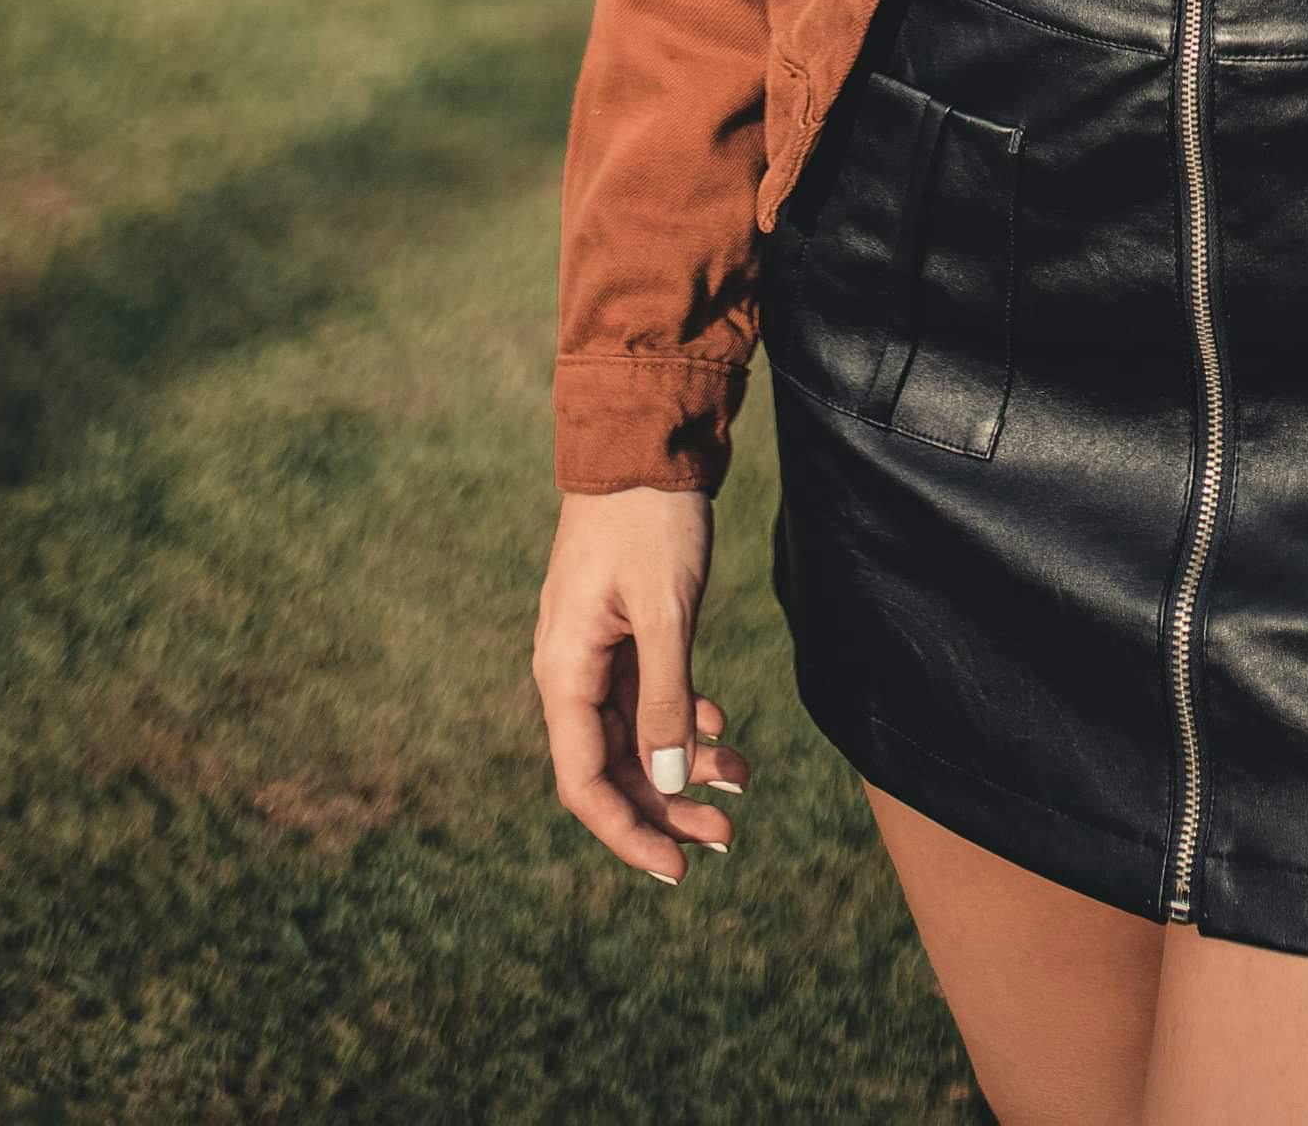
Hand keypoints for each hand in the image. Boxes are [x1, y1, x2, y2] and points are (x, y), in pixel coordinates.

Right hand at [533, 485, 747, 886]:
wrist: (645, 438)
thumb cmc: (650, 519)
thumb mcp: (665, 610)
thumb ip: (665, 696)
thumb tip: (670, 781)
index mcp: (564, 672)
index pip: (585, 783)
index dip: (629, 833)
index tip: (677, 869)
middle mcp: (572, 669)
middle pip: (613, 767)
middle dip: (668, 807)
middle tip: (728, 837)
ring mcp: (596, 648)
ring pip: (636, 732)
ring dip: (684, 764)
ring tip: (743, 784)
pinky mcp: (623, 628)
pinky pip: (648, 694)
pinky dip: (684, 716)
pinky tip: (721, 724)